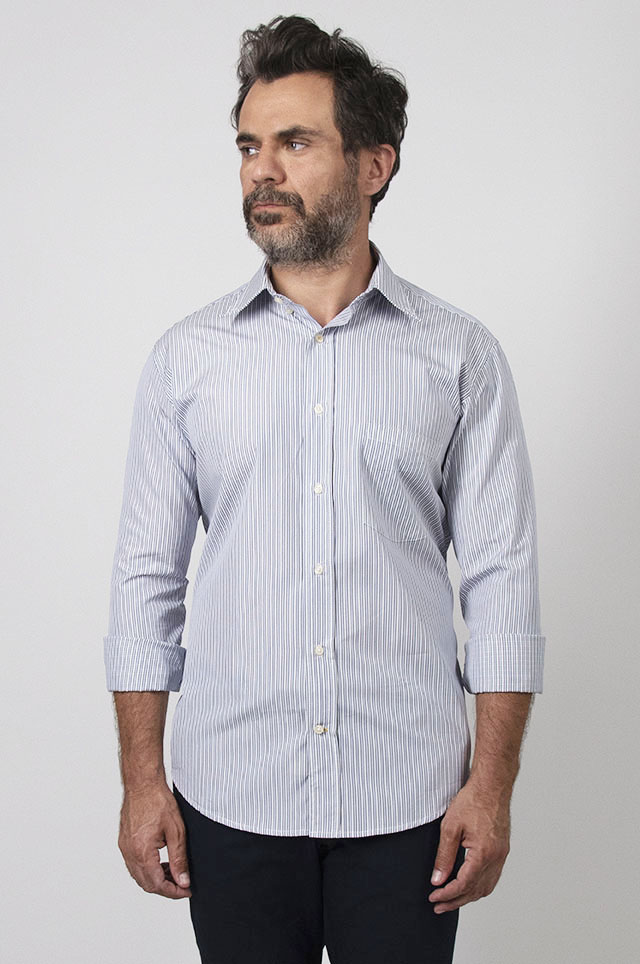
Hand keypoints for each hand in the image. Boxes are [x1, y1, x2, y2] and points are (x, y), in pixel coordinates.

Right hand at [118, 781, 191, 898]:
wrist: (142, 783)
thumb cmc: (158, 801)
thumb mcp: (176, 831)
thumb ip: (179, 859)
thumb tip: (183, 881)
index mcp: (142, 852)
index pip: (157, 884)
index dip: (174, 891)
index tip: (186, 890)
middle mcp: (129, 853)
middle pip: (146, 884)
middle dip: (166, 888)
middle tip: (183, 883)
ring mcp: (124, 848)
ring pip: (139, 876)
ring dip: (156, 879)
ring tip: (174, 872)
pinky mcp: (124, 842)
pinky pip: (134, 864)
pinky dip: (147, 869)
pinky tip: (160, 862)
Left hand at [428, 781, 510, 912]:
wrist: (492, 785)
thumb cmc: (472, 801)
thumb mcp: (450, 827)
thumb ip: (444, 856)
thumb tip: (437, 879)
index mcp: (483, 854)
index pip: (463, 884)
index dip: (447, 894)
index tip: (433, 897)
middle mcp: (496, 858)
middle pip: (475, 890)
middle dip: (456, 900)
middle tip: (438, 905)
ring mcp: (501, 855)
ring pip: (486, 887)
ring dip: (469, 896)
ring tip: (451, 899)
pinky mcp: (502, 850)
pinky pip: (493, 877)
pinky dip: (479, 886)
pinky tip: (469, 885)